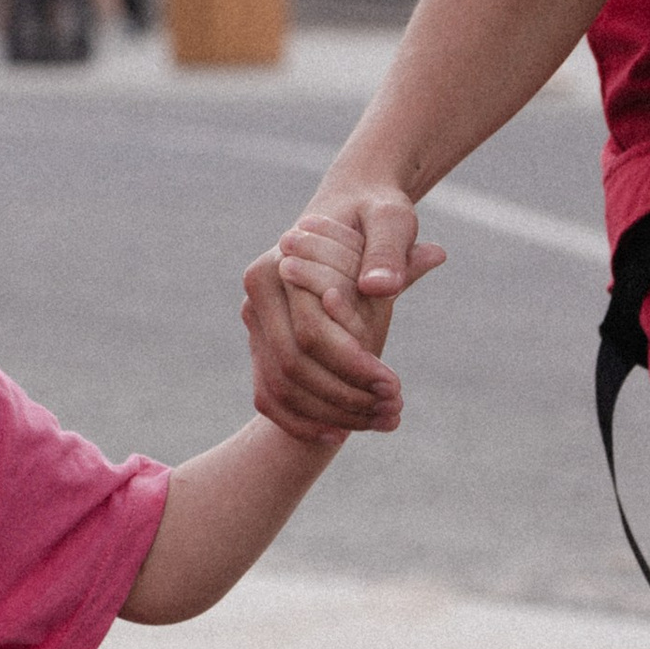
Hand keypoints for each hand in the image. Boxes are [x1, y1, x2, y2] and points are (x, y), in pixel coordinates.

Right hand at [241, 199, 445, 439]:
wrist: (351, 213)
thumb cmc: (376, 214)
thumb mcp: (393, 222)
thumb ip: (392, 252)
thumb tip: (382, 287)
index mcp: (279, 266)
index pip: (311, 333)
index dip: (353, 364)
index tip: (395, 385)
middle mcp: (257, 297)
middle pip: (294, 367)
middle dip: (346, 398)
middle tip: (394, 414)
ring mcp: (254, 324)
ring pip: (282, 388)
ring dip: (332, 415)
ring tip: (384, 423)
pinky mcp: (260, 346)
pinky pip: (270, 396)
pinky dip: (302, 421)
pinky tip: (341, 435)